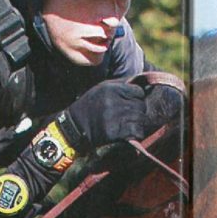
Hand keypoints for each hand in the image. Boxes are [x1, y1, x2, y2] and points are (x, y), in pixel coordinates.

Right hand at [60, 78, 183, 152]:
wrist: (74, 127)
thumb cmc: (90, 106)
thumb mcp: (102, 89)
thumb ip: (121, 85)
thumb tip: (142, 84)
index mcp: (111, 89)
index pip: (138, 91)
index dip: (138, 97)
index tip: (132, 102)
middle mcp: (113, 102)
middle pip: (141, 106)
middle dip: (139, 111)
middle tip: (132, 115)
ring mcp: (114, 118)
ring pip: (140, 119)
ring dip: (138, 123)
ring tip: (130, 124)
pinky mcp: (114, 133)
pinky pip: (135, 132)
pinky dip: (136, 133)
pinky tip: (129, 133)